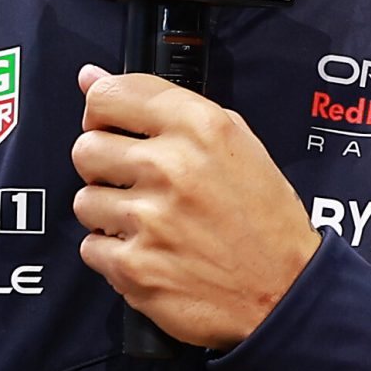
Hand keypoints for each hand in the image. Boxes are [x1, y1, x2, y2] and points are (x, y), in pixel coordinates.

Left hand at [69, 65, 320, 349]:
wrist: (285, 294)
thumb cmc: (262, 218)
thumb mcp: (233, 142)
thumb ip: (161, 105)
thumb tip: (89, 77)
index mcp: (199, 126)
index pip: (109, 95)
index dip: (102, 111)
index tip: (111, 126)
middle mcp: (171, 166)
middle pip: (86, 148)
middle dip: (104, 166)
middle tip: (136, 182)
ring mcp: (149, 219)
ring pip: (84, 200)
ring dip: (109, 213)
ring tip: (150, 223)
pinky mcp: (134, 267)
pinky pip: (91, 248)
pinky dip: (114, 254)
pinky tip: (150, 252)